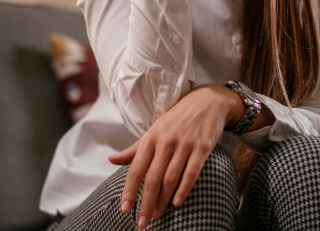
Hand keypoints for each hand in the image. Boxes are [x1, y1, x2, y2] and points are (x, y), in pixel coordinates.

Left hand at [108, 84, 243, 228]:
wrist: (208, 101)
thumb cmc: (178, 118)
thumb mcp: (154, 130)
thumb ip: (134, 149)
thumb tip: (112, 160)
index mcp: (151, 137)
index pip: (136, 168)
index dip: (129, 191)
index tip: (125, 209)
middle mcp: (166, 141)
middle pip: (152, 178)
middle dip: (146, 203)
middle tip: (142, 222)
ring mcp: (185, 144)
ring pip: (171, 178)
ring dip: (163, 200)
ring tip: (157, 215)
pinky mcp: (202, 147)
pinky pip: (192, 172)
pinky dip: (184, 189)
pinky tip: (177, 202)